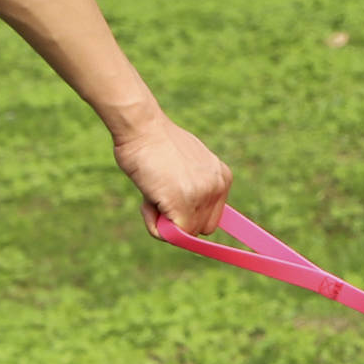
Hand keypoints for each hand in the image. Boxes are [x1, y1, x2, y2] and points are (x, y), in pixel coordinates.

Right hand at [112, 114, 231, 236]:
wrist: (142, 128)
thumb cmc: (155, 145)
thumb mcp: (185, 167)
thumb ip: (192, 190)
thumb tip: (182, 221)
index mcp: (222, 177)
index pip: (212, 216)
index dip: (191, 216)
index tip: (174, 205)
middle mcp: (218, 186)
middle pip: (202, 228)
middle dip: (180, 221)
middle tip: (160, 195)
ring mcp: (202, 195)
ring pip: (185, 233)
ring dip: (164, 222)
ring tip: (153, 192)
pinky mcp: (183, 204)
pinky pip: (172, 235)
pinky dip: (156, 227)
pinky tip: (148, 201)